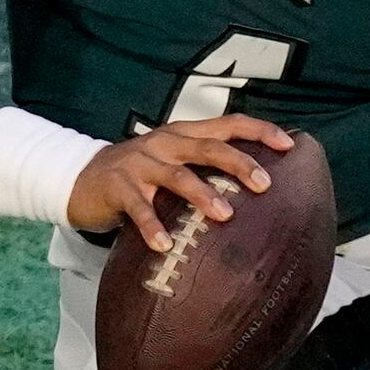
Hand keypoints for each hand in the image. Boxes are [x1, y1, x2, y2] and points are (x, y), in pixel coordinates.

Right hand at [66, 117, 298, 253]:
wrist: (80, 177)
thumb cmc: (139, 174)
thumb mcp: (172, 161)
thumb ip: (204, 167)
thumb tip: (255, 188)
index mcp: (183, 134)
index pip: (228, 124)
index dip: (259, 131)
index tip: (289, 144)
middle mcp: (165, 143)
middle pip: (208, 147)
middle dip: (238, 163)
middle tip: (264, 184)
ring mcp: (140, 163)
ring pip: (177, 176)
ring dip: (203, 194)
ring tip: (225, 215)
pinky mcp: (118, 186)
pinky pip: (138, 208)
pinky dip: (152, 226)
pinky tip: (165, 245)